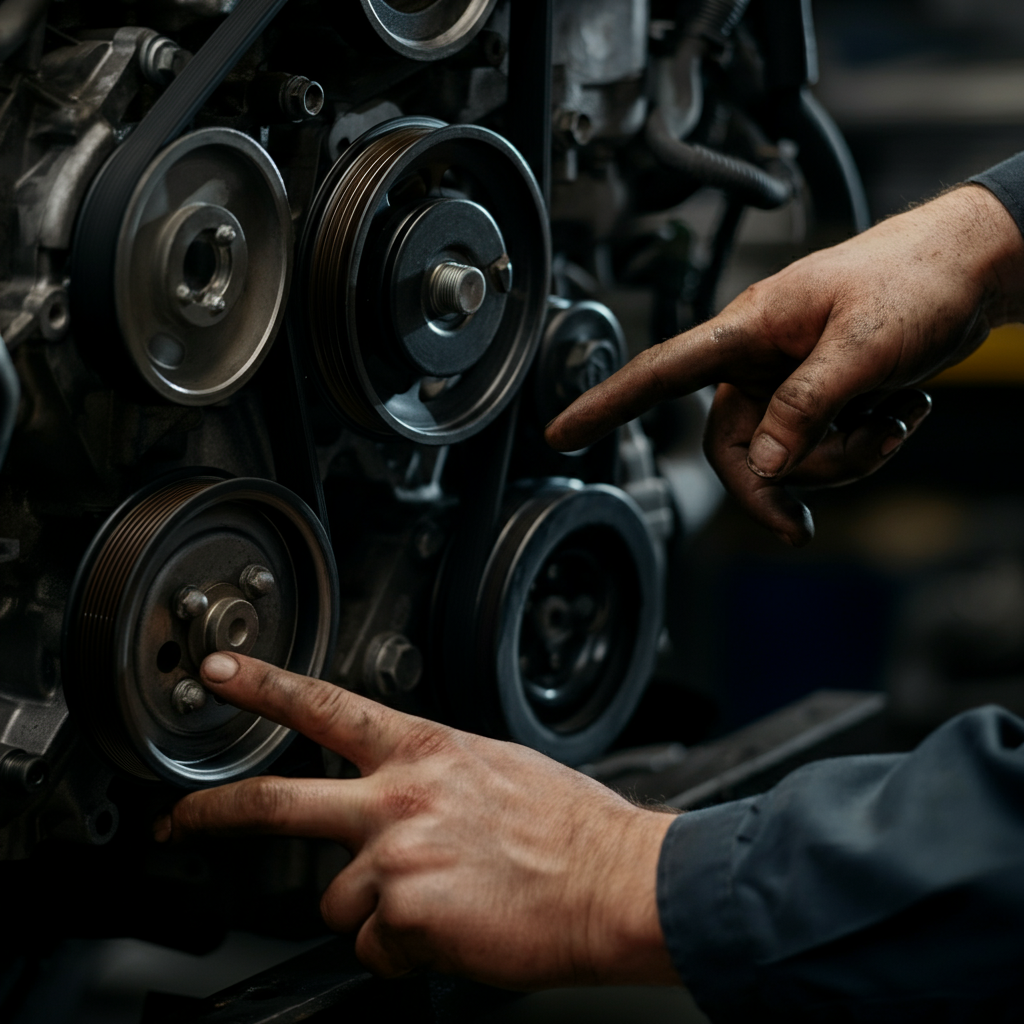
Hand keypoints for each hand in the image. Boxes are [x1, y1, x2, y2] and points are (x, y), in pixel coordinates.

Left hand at [156, 653, 678, 988]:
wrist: (610, 879)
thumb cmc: (565, 826)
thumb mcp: (492, 767)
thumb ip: (430, 776)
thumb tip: (395, 801)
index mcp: (424, 750)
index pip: (326, 707)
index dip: (264, 686)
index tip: (221, 672)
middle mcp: (398, 797)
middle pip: (277, 804)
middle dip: (214, 813)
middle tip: (178, 819)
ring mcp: (396, 857)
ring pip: (338, 900)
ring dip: (376, 910)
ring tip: (441, 901)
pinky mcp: (406, 916)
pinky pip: (376, 948)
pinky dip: (407, 949)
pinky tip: (454, 928)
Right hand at [546, 185, 1023, 544]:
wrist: (972, 270)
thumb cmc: (915, 279)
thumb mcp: (861, 345)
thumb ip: (805, 406)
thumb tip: (765, 466)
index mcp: (749, 330)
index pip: (661, 371)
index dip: (605, 403)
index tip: (561, 433)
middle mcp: (759, 363)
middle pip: (733, 450)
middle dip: (776, 485)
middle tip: (797, 529)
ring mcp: (791, 386)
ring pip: (785, 460)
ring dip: (841, 462)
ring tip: (895, 419)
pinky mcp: (823, 401)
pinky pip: (822, 454)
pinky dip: (863, 449)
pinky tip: (901, 412)